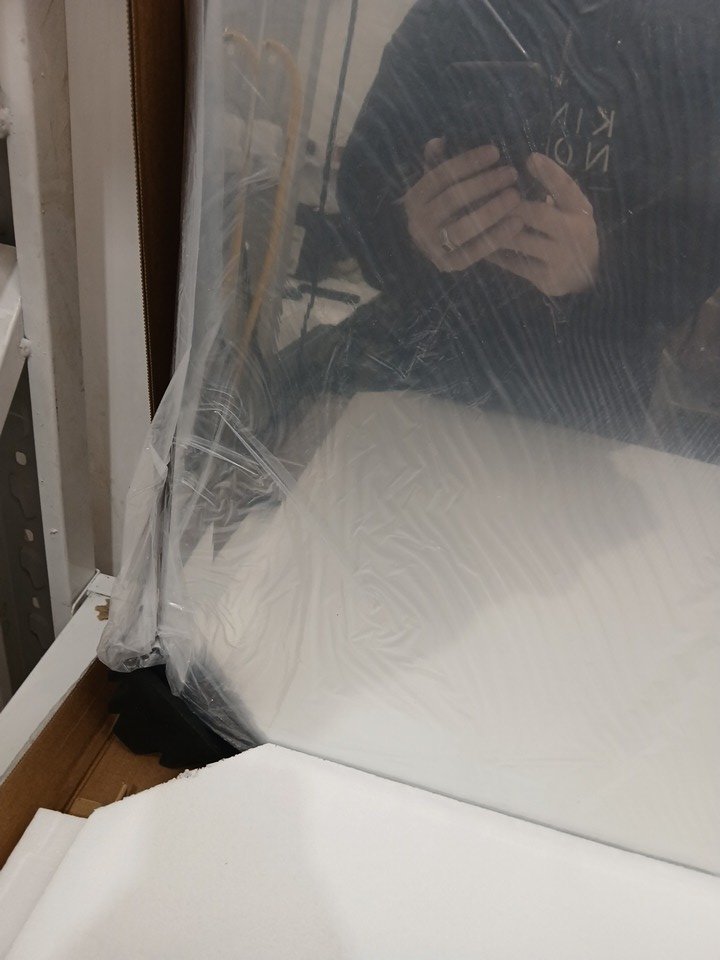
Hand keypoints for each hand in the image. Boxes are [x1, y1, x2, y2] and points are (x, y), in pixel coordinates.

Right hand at [402, 141, 524, 272]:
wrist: (433, 248)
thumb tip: (439, 141)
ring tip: (516, 196)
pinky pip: (476, 251)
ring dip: (492, 210)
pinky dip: (497, 236)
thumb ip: (437, 163)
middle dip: (484, 184)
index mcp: (414, 199)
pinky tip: (518, 222)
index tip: (496, 152)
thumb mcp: (436, 184)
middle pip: (452, 199)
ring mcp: (432, 247)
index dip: (468, 162)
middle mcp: (418, 223)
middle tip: (511, 173)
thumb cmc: (442, 207)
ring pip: (463, 226)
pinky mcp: (450, 265)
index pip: (440, 176)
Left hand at [488, 154, 599, 296]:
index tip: (530, 158)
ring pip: (520, 241)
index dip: (550, 172)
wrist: (588, 278)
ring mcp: (560, 258)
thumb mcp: (572, 209)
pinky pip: (514, 264)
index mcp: (580, 211)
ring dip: (495, 228)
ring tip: (473, 218)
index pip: (567, 187)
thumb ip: (556, 189)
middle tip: (484, 195)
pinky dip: (495, 253)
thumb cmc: (572, 234)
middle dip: (509, 205)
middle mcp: (574, 233)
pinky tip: (478, 243)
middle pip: (538, 214)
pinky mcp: (546, 279)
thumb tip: (528, 160)